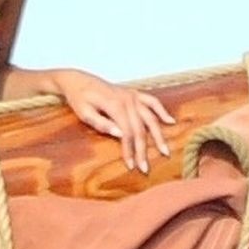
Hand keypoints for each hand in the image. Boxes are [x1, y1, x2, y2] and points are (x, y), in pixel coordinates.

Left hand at [55, 69, 174, 174]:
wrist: (77, 80)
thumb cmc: (78, 98)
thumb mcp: (83, 112)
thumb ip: (101, 123)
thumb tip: (120, 134)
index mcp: (115, 105)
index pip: (127, 132)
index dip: (129, 150)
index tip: (131, 166)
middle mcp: (127, 99)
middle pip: (140, 129)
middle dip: (143, 150)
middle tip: (145, 168)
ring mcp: (132, 95)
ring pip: (150, 117)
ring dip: (158, 135)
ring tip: (165, 151)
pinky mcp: (133, 93)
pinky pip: (152, 101)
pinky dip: (162, 111)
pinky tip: (170, 121)